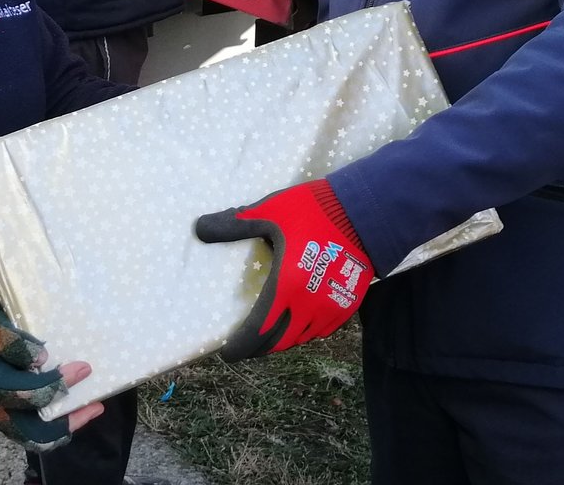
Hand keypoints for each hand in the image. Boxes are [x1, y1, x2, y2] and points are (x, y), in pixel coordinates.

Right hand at [0, 302, 103, 451]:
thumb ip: (10, 341)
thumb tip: (41, 358)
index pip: (27, 392)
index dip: (57, 382)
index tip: (83, 367)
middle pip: (34, 427)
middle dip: (69, 414)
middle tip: (95, 395)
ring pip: (36, 438)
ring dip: (67, 426)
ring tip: (94, 409)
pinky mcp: (5, 424)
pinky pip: (34, 437)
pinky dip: (58, 429)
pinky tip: (77, 414)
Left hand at [194, 178, 371, 360]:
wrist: (364, 211)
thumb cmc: (313, 211)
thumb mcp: (268, 212)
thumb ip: (234, 224)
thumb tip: (199, 228)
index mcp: (285, 288)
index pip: (257, 332)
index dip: (241, 347)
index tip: (227, 353)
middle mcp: (308, 306)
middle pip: (279, 342)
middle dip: (259, 349)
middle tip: (245, 347)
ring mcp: (331, 308)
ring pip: (302, 338)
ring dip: (282, 341)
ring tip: (269, 336)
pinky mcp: (348, 303)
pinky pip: (323, 329)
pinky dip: (307, 332)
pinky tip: (300, 324)